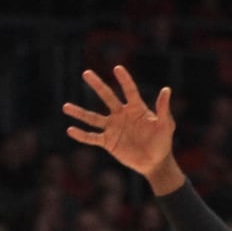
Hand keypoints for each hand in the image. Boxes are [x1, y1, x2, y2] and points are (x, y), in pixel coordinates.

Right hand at [63, 65, 175, 179]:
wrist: (155, 162)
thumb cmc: (162, 142)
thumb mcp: (165, 125)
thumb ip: (163, 108)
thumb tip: (166, 89)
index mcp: (136, 109)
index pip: (129, 90)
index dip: (124, 80)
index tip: (118, 68)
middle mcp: (121, 115)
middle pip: (107, 96)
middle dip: (97, 85)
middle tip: (86, 73)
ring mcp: (113, 128)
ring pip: (93, 117)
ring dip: (79, 112)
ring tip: (65, 106)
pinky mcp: (108, 141)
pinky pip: (92, 137)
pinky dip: (82, 135)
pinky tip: (70, 130)